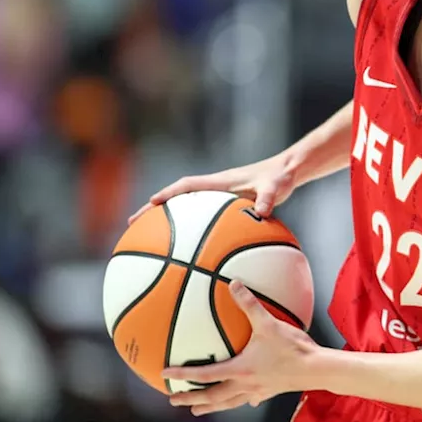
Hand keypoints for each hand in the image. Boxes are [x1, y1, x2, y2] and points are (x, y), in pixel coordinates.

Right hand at [129, 153, 297, 223]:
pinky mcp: (227, 205)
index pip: (188, 186)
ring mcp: (219, 196)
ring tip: (148, 239)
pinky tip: (188, 250)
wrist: (288, 171)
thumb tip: (262, 211)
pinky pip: (202, 218)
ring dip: (167, 220)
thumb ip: (269, 197)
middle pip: (178, 198)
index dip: (170, 193)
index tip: (151, 203)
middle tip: (133, 223)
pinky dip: (190, 230)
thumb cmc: (280, 178)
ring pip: (186, 209)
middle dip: (155, 209)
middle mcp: (216, 188)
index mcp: (221, 182)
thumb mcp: (276, 187)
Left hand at [163, 280, 321, 415]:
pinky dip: (240, 401)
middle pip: (212, 396)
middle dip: (190, 399)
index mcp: (240, 369)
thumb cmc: (293, 348)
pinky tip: (245, 401)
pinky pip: (249, 399)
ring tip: (197, 410)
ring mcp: (257, 391)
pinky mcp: (269, 392)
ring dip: (210, 406)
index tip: (166, 374)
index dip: (184, 374)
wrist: (317, 369)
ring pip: (227, 403)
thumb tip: (234, 284)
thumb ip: (249, 304)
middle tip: (173, 399)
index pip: (205, 374)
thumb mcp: (269, 323)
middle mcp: (244, 384)